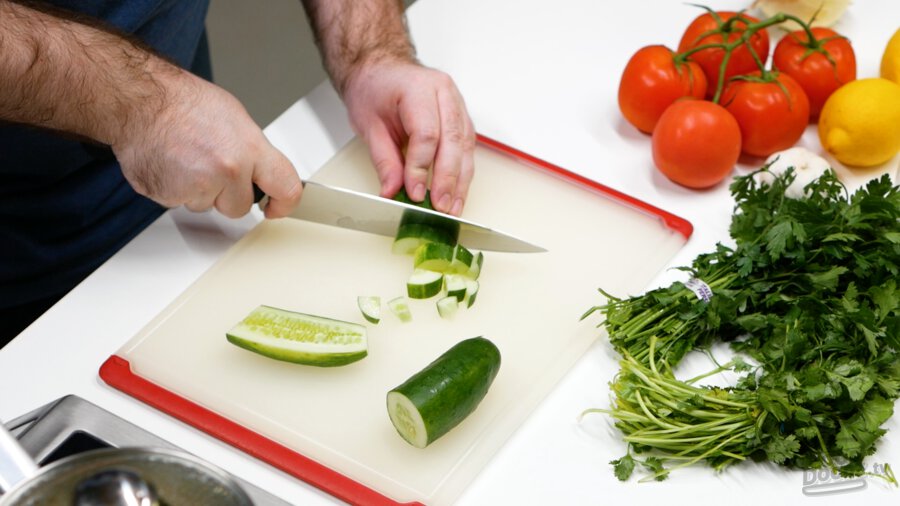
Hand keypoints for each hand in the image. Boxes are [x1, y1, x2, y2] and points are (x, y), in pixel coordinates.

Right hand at [111, 71, 301, 218]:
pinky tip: (171, 164)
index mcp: (249, 149)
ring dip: (199, 190)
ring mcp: (197, 186)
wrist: (139, 99)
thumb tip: (262, 172)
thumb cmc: (183, 102)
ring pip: (207, 206)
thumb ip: (252, 152)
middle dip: (228, 194)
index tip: (276, 208)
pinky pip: (180, 203)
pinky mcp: (169, 196)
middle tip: (211, 165)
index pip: (285, 187)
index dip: (285, 203)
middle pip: (239, 207)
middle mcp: (227, 171)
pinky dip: (175, 189)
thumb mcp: (235, 119)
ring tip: (186, 158)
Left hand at [342, 60, 474, 215]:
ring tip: (453, 208)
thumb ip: (384, 160)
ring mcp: (457, 104)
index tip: (415, 193)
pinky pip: (467, 147)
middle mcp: (444, 93)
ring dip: (461, 181)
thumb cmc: (375, 89)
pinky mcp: (462, 118)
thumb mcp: (368, 125)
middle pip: (453, 141)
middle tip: (441, 207)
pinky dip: (462, 172)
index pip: (426, 134)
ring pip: (466, 147)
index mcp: (418, 88)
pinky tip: (457, 193)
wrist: (383, 69)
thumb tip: (392, 190)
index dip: (421, 168)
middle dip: (448, 179)